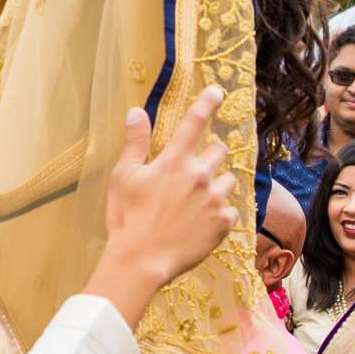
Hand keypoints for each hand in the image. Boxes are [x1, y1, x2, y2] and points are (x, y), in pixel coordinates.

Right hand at [96, 86, 236, 326]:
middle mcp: (201, 175)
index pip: (195, 122)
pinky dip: (219, 213)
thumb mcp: (124, 176)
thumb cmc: (126, 218)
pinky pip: (230, 210)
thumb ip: (135, 142)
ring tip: (197, 200)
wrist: (140, 262)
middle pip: (219, 151)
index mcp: (175, 161)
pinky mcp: (223, 224)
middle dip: (210, 154)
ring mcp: (215, 201)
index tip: (218, 91)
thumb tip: (136, 111)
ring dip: (216, 184)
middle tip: (192, 171)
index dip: (207, 102)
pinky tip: (201, 222)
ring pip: (228, 181)